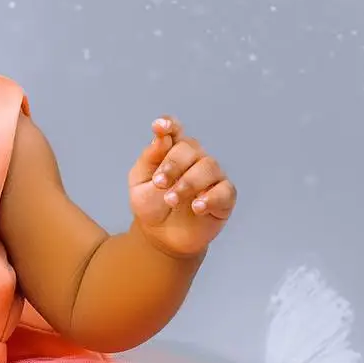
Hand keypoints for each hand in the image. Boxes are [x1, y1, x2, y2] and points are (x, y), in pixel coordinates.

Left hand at [127, 118, 237, 257]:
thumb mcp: (139, 183)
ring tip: (171, 200)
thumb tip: (160, 138)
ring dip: (187, 183)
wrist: (161, 237)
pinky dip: (210, 198)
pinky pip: (224, 190)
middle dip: (173, 165)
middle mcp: (195, 159)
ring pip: (208, 166)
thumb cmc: (151, 206)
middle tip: (159, 183)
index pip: (174, 130)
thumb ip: (149, 159)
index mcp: (172, 151)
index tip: (159, 127)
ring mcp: (212, 177)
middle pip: (190, 147)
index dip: (169, 124)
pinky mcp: (224, 197)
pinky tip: (196, 207)